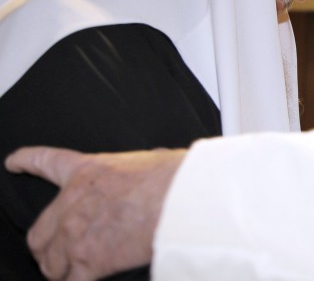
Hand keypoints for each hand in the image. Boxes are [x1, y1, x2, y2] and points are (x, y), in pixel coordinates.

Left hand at [5, 147, 185, 280]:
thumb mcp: (147, 160)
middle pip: (38, 233)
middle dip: (46, 247)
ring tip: (76, 272)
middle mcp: (73, 202)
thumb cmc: (172, 177)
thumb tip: (151, 171)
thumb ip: (134, 172)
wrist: (180, 198)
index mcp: (88, 171)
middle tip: (59, 253)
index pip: (48, 161)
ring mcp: (75, 235)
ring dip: (61, 270)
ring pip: (50, 264)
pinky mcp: (88, 261)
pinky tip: (91, 280)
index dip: (27, 161)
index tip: (15, 162)